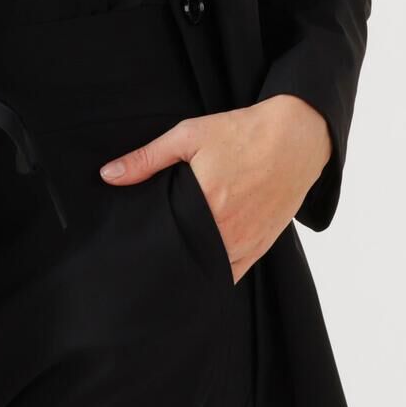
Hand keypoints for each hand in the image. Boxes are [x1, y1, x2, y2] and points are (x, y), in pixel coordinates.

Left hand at [97, 94, 331, 280]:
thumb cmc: (242, 133)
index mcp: (206, 202)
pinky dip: (215, 273)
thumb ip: (147, 158)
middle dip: (166, 257)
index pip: (165, 238)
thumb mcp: (189, 136)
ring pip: (208, 270)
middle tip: (148, 253)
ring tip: (171, 261)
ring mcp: (246, 241)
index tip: (133, 246)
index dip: (148, 245)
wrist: (297, 137)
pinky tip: (199, 268)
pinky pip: (232, 273)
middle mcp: (227, 228)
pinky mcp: (261, 246)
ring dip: (190, 267)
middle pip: (185, 257)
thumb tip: (108, 175)